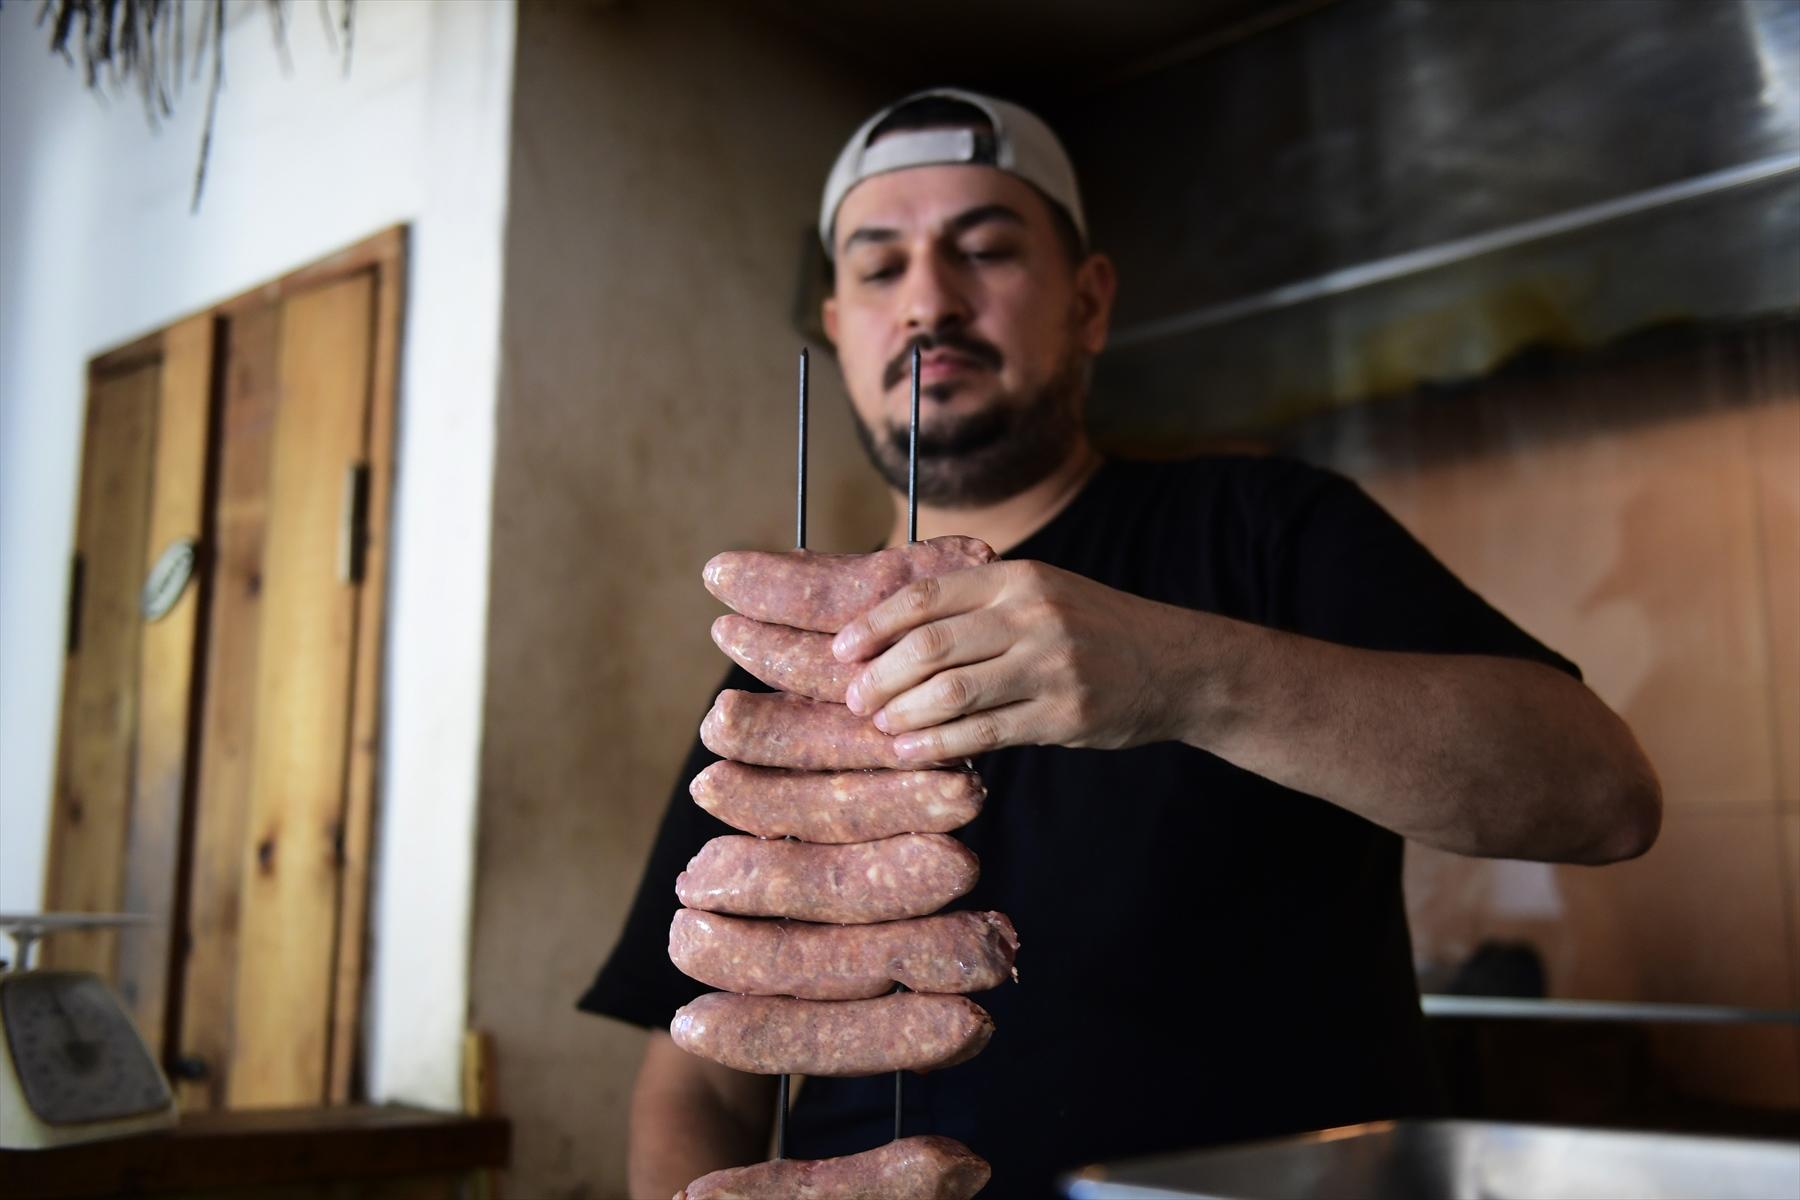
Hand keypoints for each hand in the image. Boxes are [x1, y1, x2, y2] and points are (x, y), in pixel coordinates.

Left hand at [831, 559, 1203, 760]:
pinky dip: (941, 746)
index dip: (873, 625)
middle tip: (854, 699)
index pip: (927, 597)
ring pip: (952, 693)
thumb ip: (977, 602)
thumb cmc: (1090, 629)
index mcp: (1017, 578)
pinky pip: (985, 734)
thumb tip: (890, 627)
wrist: (1175, 664)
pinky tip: (914, 752)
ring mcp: (1051, 667)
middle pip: (931, 647)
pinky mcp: (1064, 715)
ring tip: (880, 726)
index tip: (840, 650)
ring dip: (904, 714)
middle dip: (880, 676)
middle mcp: (1032, 615)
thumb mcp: (1040, 591)